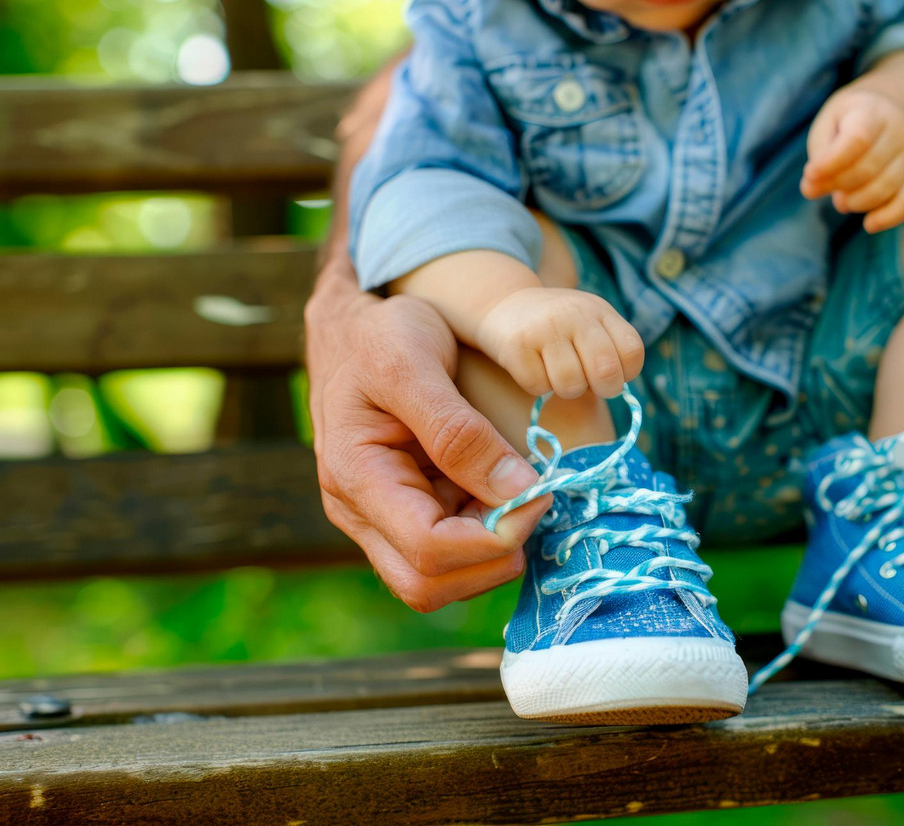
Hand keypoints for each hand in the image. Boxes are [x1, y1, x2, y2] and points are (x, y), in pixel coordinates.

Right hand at [305, 249, 549, 611]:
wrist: (352, 328)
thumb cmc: (379, 336)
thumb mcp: (415, 363)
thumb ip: (459, 431)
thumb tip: (517, 490)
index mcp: (355, 478)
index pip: (429, 551)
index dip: (494, 536)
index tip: (539, 492)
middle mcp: (359, 514)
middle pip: (429, 587)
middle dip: (492, 557)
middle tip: (533, 501)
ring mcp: (378, 521)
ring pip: (440, 583)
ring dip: (491, 552)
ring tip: (519, 493)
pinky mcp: (402, 515)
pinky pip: (447, 555)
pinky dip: (486, 536)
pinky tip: (503, 491)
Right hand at [473, 287, 644, 399]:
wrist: (504, 304)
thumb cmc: (557, 327)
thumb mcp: (590, 324)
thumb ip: (610, 350)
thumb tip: (616, 388)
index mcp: (600, 310)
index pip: (632, 351)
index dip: (626, 373)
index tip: (611, 372)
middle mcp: (575, 314)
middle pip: (606, 372)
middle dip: (601, 389)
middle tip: (587, 382)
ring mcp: (544, 328)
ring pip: (571, 385)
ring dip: (566, 389)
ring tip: (557, 373)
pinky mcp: (516, 345)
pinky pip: (538, 386)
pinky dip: (537, 385)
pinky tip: (533, 366)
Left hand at [801, 88, 903, 233]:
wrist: (881, 115)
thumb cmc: (845, 124)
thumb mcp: (826, 128)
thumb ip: (818, 156)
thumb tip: (810, 189)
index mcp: (871, 112)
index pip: (857, 140)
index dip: (831, 162)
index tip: (809, 174)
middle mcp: (897, 131)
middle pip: (868, 169)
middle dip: (837, 185)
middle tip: (819, 188)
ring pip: (885, 188)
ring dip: (855, 202)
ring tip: (840, 200)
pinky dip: (889, 218)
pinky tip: (869, 224)